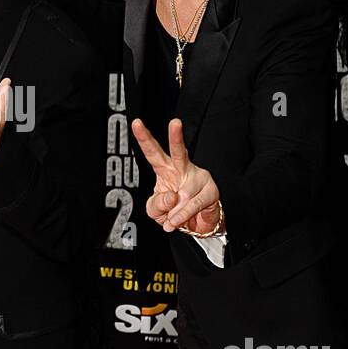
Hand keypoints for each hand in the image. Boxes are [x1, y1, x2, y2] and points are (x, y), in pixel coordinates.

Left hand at [131, 117, 221, 233]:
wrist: (196, 225)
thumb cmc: (173, 212)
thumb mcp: (155, 212)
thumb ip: (156, 204)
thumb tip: (171, 196)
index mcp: (165, 169)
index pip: (152, 152)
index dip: (144, 138)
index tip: (136, 123)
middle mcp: (182, 168)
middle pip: (179, 151)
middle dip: (176, 136)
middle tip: (175, 122)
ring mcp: (198, 177)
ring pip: (183, 192)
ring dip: (175, 211)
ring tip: (172, 218)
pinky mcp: (211, 190)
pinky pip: (194, 203)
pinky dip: (184, 215)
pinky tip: (178, 220)